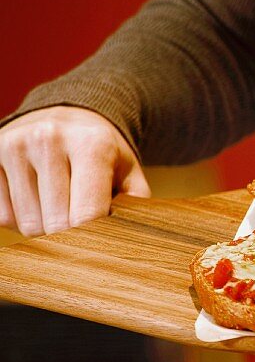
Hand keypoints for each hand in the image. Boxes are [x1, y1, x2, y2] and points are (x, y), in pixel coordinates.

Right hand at [0, 106, 149, 235]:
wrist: (67, 116)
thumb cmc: (102, 153)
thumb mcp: (129, 172)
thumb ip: (135, 205)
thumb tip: (129, 241)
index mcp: (91, 143)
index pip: (87, 214)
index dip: (95, 239)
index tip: (101, 245)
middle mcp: (49, 139)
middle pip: (55, 223)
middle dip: (71, 235)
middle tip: (83, 226)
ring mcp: (15, 145)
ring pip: (27, 224)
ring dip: (45, 228)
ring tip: (61, 208)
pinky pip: (3, 216)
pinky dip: (22, 219)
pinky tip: (37, 201)